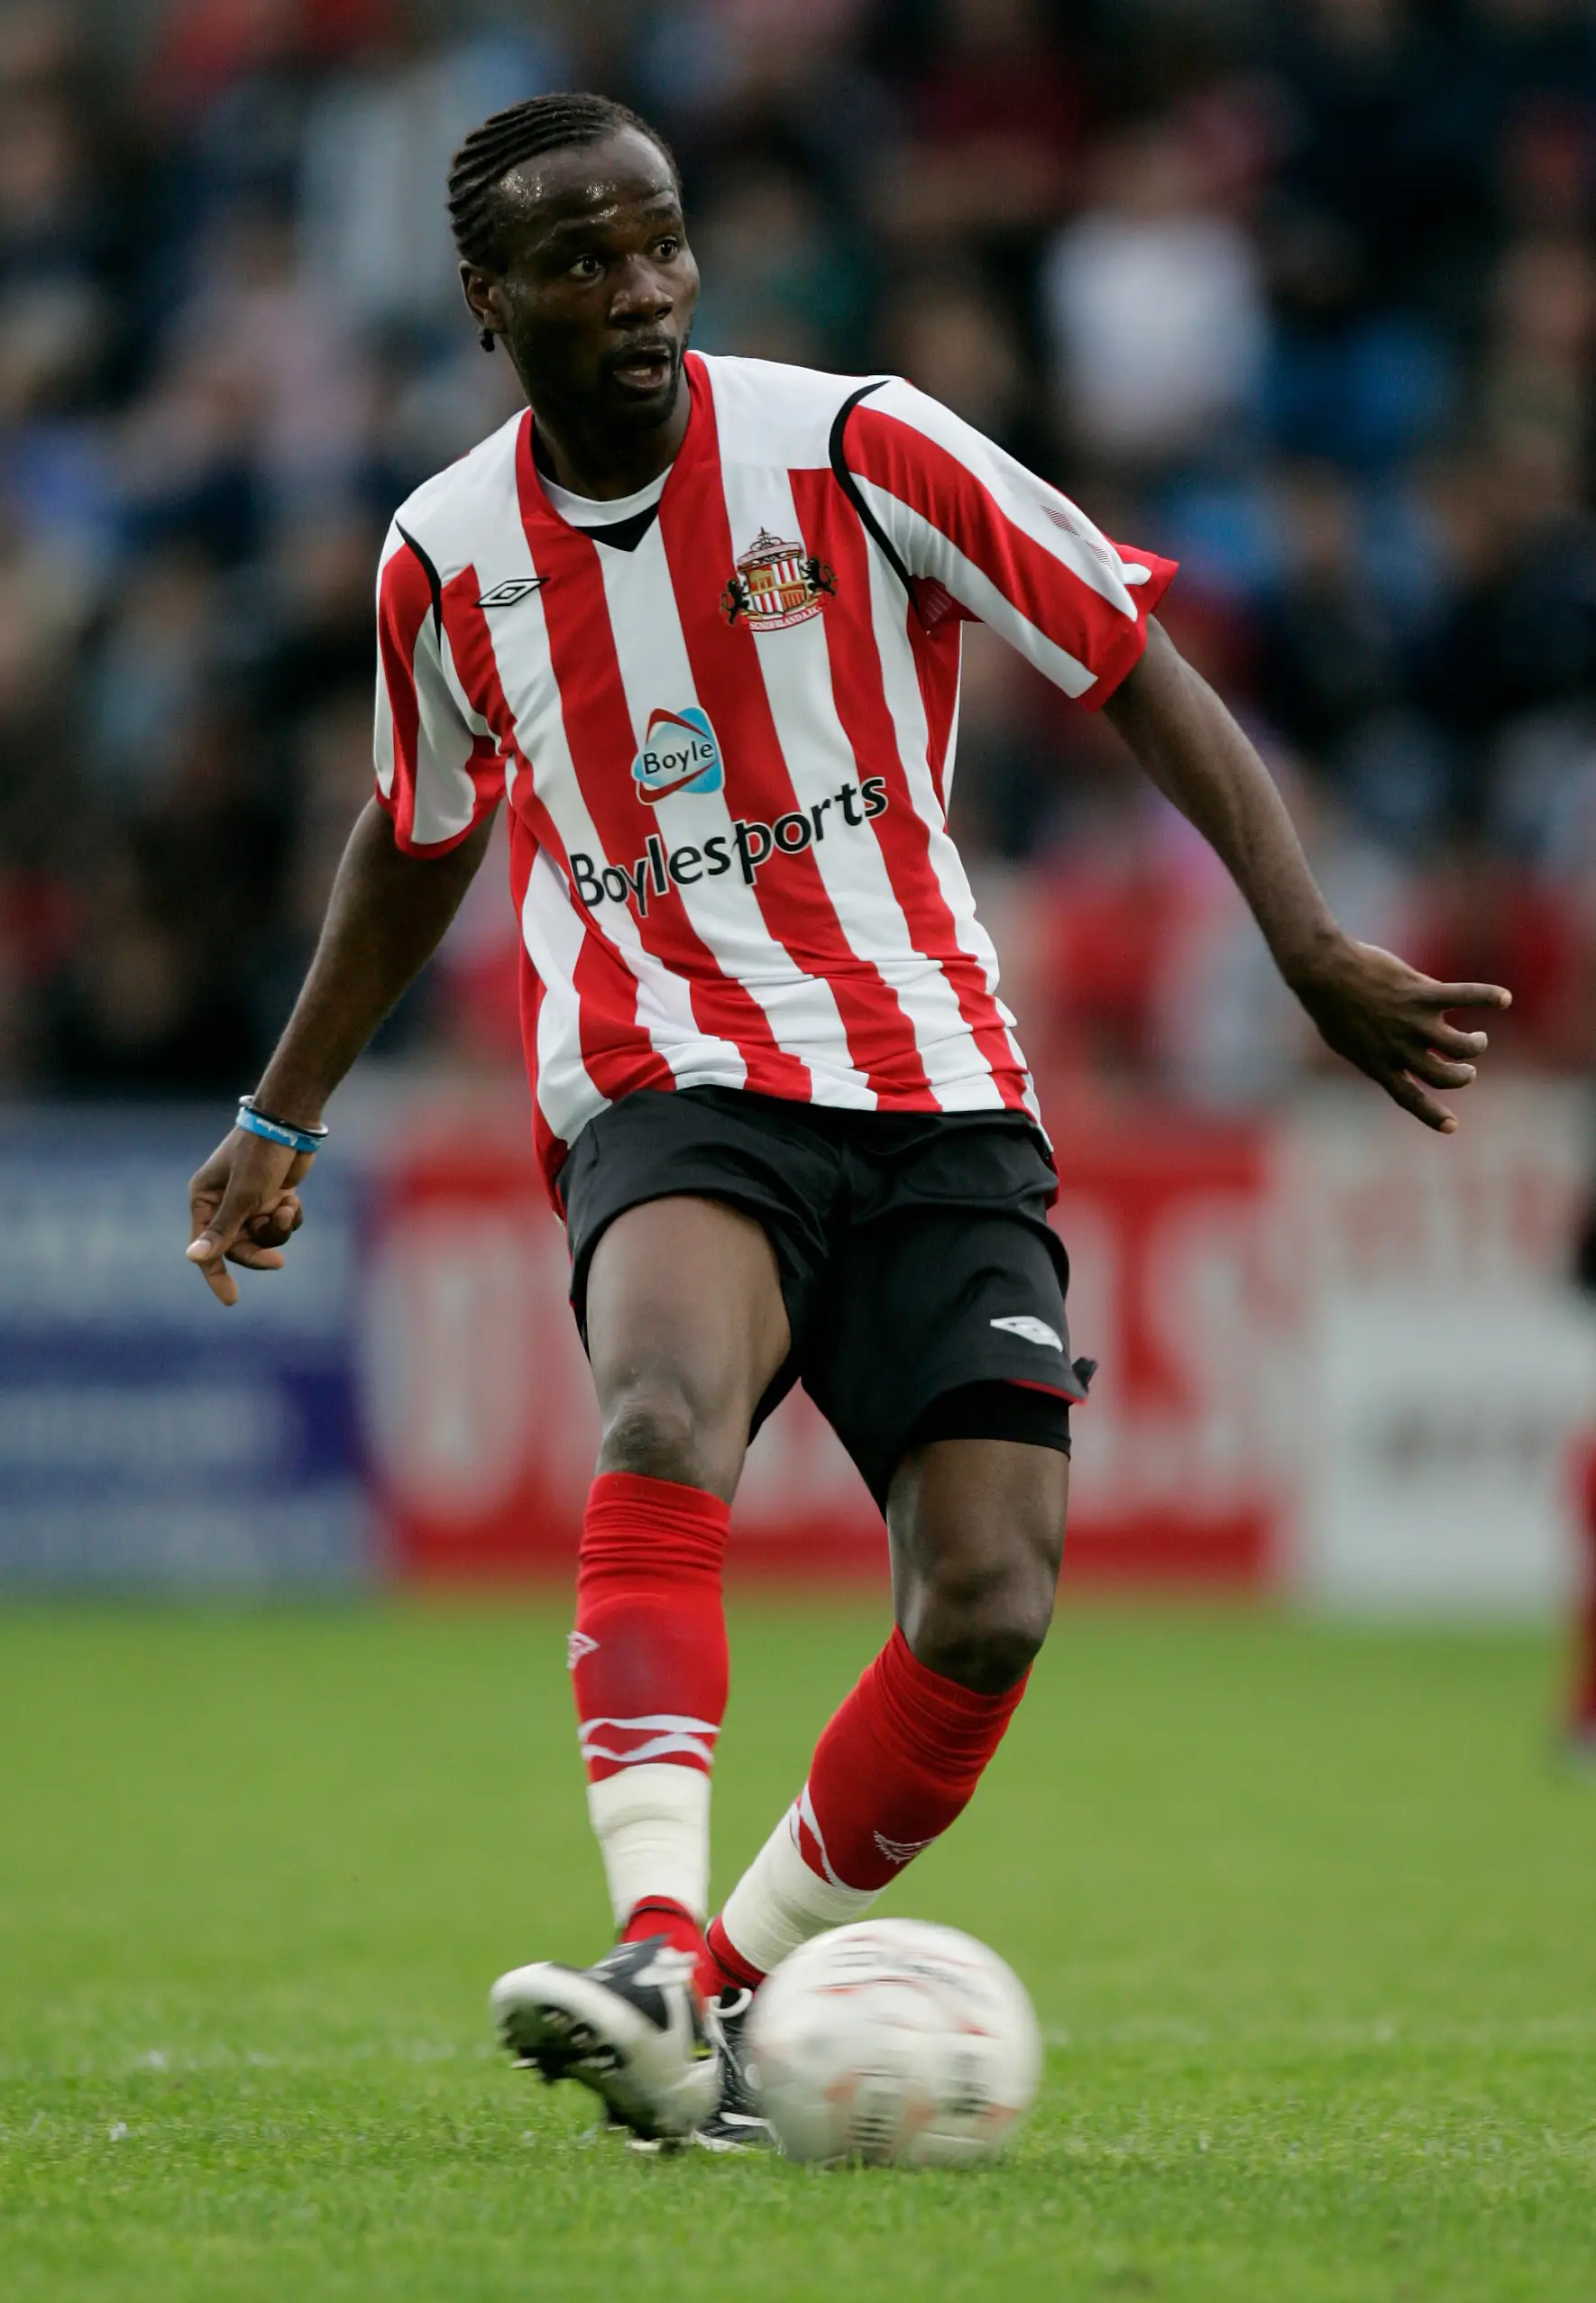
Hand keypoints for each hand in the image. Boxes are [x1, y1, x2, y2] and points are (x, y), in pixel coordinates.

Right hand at [186, 1130, 313, 1305]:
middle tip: (278, 1261)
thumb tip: (193, 1259)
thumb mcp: (243, 1196)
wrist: (291, 1122)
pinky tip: (294, 1199)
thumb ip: (222, 1230)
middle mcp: (223, 1202)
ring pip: (263, 1236)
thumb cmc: (261, 1155)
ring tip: (287, 1208)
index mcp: (204, 1200)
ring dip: (278, 1229)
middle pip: (238, 1246)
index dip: (216, 1276)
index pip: (205, 1248)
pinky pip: (281, 1223)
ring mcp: (249, 1200)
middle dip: (259, 1251)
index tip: (232, 1301)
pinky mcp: (272, 1196)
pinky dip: (290, 1216)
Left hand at [1289, 938, 1511, 1132]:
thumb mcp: (1345, 1040)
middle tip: (1468, 1069)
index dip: (1432, 1115)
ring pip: (1459, 1046)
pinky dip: (1487, 998)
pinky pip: (1463, 997)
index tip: (1453, 1127)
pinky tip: (1504, 999)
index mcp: (1379, 1064)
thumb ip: (1371, 1052)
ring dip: (1474, 1045)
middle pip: (1444, 1076)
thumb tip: (1390, 1054)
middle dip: (1462, 1076)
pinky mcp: (1422, 994)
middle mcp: (1399, 1048)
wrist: (1323, 973)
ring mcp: (1412, 1022)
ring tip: (1478, 1039)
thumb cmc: (1330, 1004)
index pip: (1409, 1098)